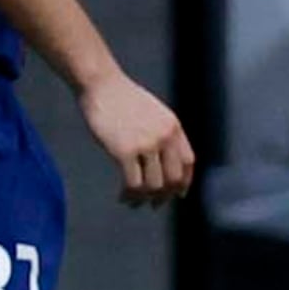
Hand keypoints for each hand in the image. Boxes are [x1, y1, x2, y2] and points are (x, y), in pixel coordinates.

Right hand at [79, 73, 196, 206]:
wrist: (101, 85)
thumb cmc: (121, 98)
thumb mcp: (153, 112)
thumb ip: (162, 133)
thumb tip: (162, 160)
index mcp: (173, 127)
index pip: (188, 163)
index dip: (184, 182)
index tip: (177, 194)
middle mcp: (164, 137)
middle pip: (173, 178)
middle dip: (164, 196)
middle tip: (152, 204)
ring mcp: (145, 144)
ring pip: (153, 185)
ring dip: (144, 199)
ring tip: (132, 201)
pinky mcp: (124, 151)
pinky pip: (133, 183)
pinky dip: (129, 195)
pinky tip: (122, 197)